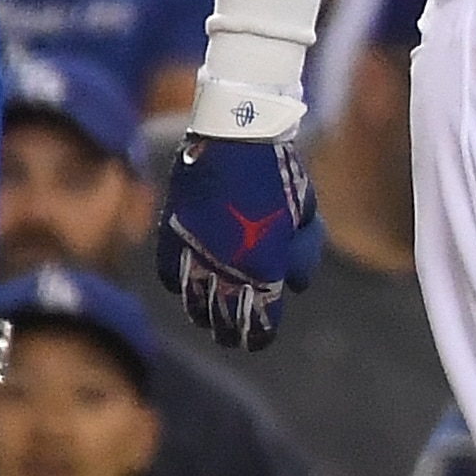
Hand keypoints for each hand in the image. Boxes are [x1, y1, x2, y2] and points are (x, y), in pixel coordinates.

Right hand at [156, 137, 324, 348]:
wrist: (233, 135)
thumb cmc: (278, 172)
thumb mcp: (304, 212)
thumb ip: (301, 251)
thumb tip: (295, 284)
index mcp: (263, 266)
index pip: (260, 319)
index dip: (260, 334)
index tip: (259, 340)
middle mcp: (225, 269)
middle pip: (224, 318)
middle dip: (232, 331)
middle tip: (236, 338)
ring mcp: (193, 254)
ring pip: (193, 302)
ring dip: (204, 313)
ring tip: (212, 320)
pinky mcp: (171, 238)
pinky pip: (171, 276)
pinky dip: (180, 285)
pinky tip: (190, 287)